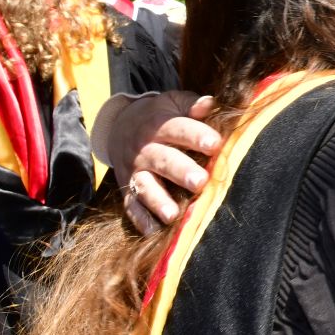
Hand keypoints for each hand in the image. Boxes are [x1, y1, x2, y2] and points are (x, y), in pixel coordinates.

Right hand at [119, 93, 218, 233]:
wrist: (119, 125)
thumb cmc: (159, 115)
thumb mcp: (172, 103)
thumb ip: (191, 104)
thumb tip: (209, 104)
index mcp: (159, 125)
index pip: (178, 129)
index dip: (196, 136)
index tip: (215, 144)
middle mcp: (145, 149)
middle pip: (162, 160)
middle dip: (180, 171)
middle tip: (200, 182)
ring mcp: (134, 171)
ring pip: (145, 186)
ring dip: (158, 200)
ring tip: (173, 214)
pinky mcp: (126, 188)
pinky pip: (131, 205)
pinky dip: (140, 219)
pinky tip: (153, 231)